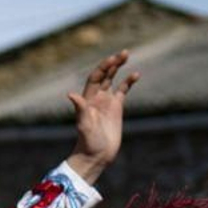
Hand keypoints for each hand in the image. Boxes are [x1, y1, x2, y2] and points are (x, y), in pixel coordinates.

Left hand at [65, 50, 138, 183]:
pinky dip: (128, 82)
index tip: (113, 59)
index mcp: (88, 99)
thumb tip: (71, 94)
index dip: (103, 67)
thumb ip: (79, 109)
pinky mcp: (116, 109)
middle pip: (105, 75)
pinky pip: (123, 91)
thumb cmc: (88, 141)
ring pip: (113, 80)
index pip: (95, 77)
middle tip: (124, 52)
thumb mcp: (84, 124)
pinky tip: (136, 74)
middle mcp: (97, 98)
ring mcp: (107, 102)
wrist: (96, 155)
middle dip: (113, 63)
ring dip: (119, 68)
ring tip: (126, 55)